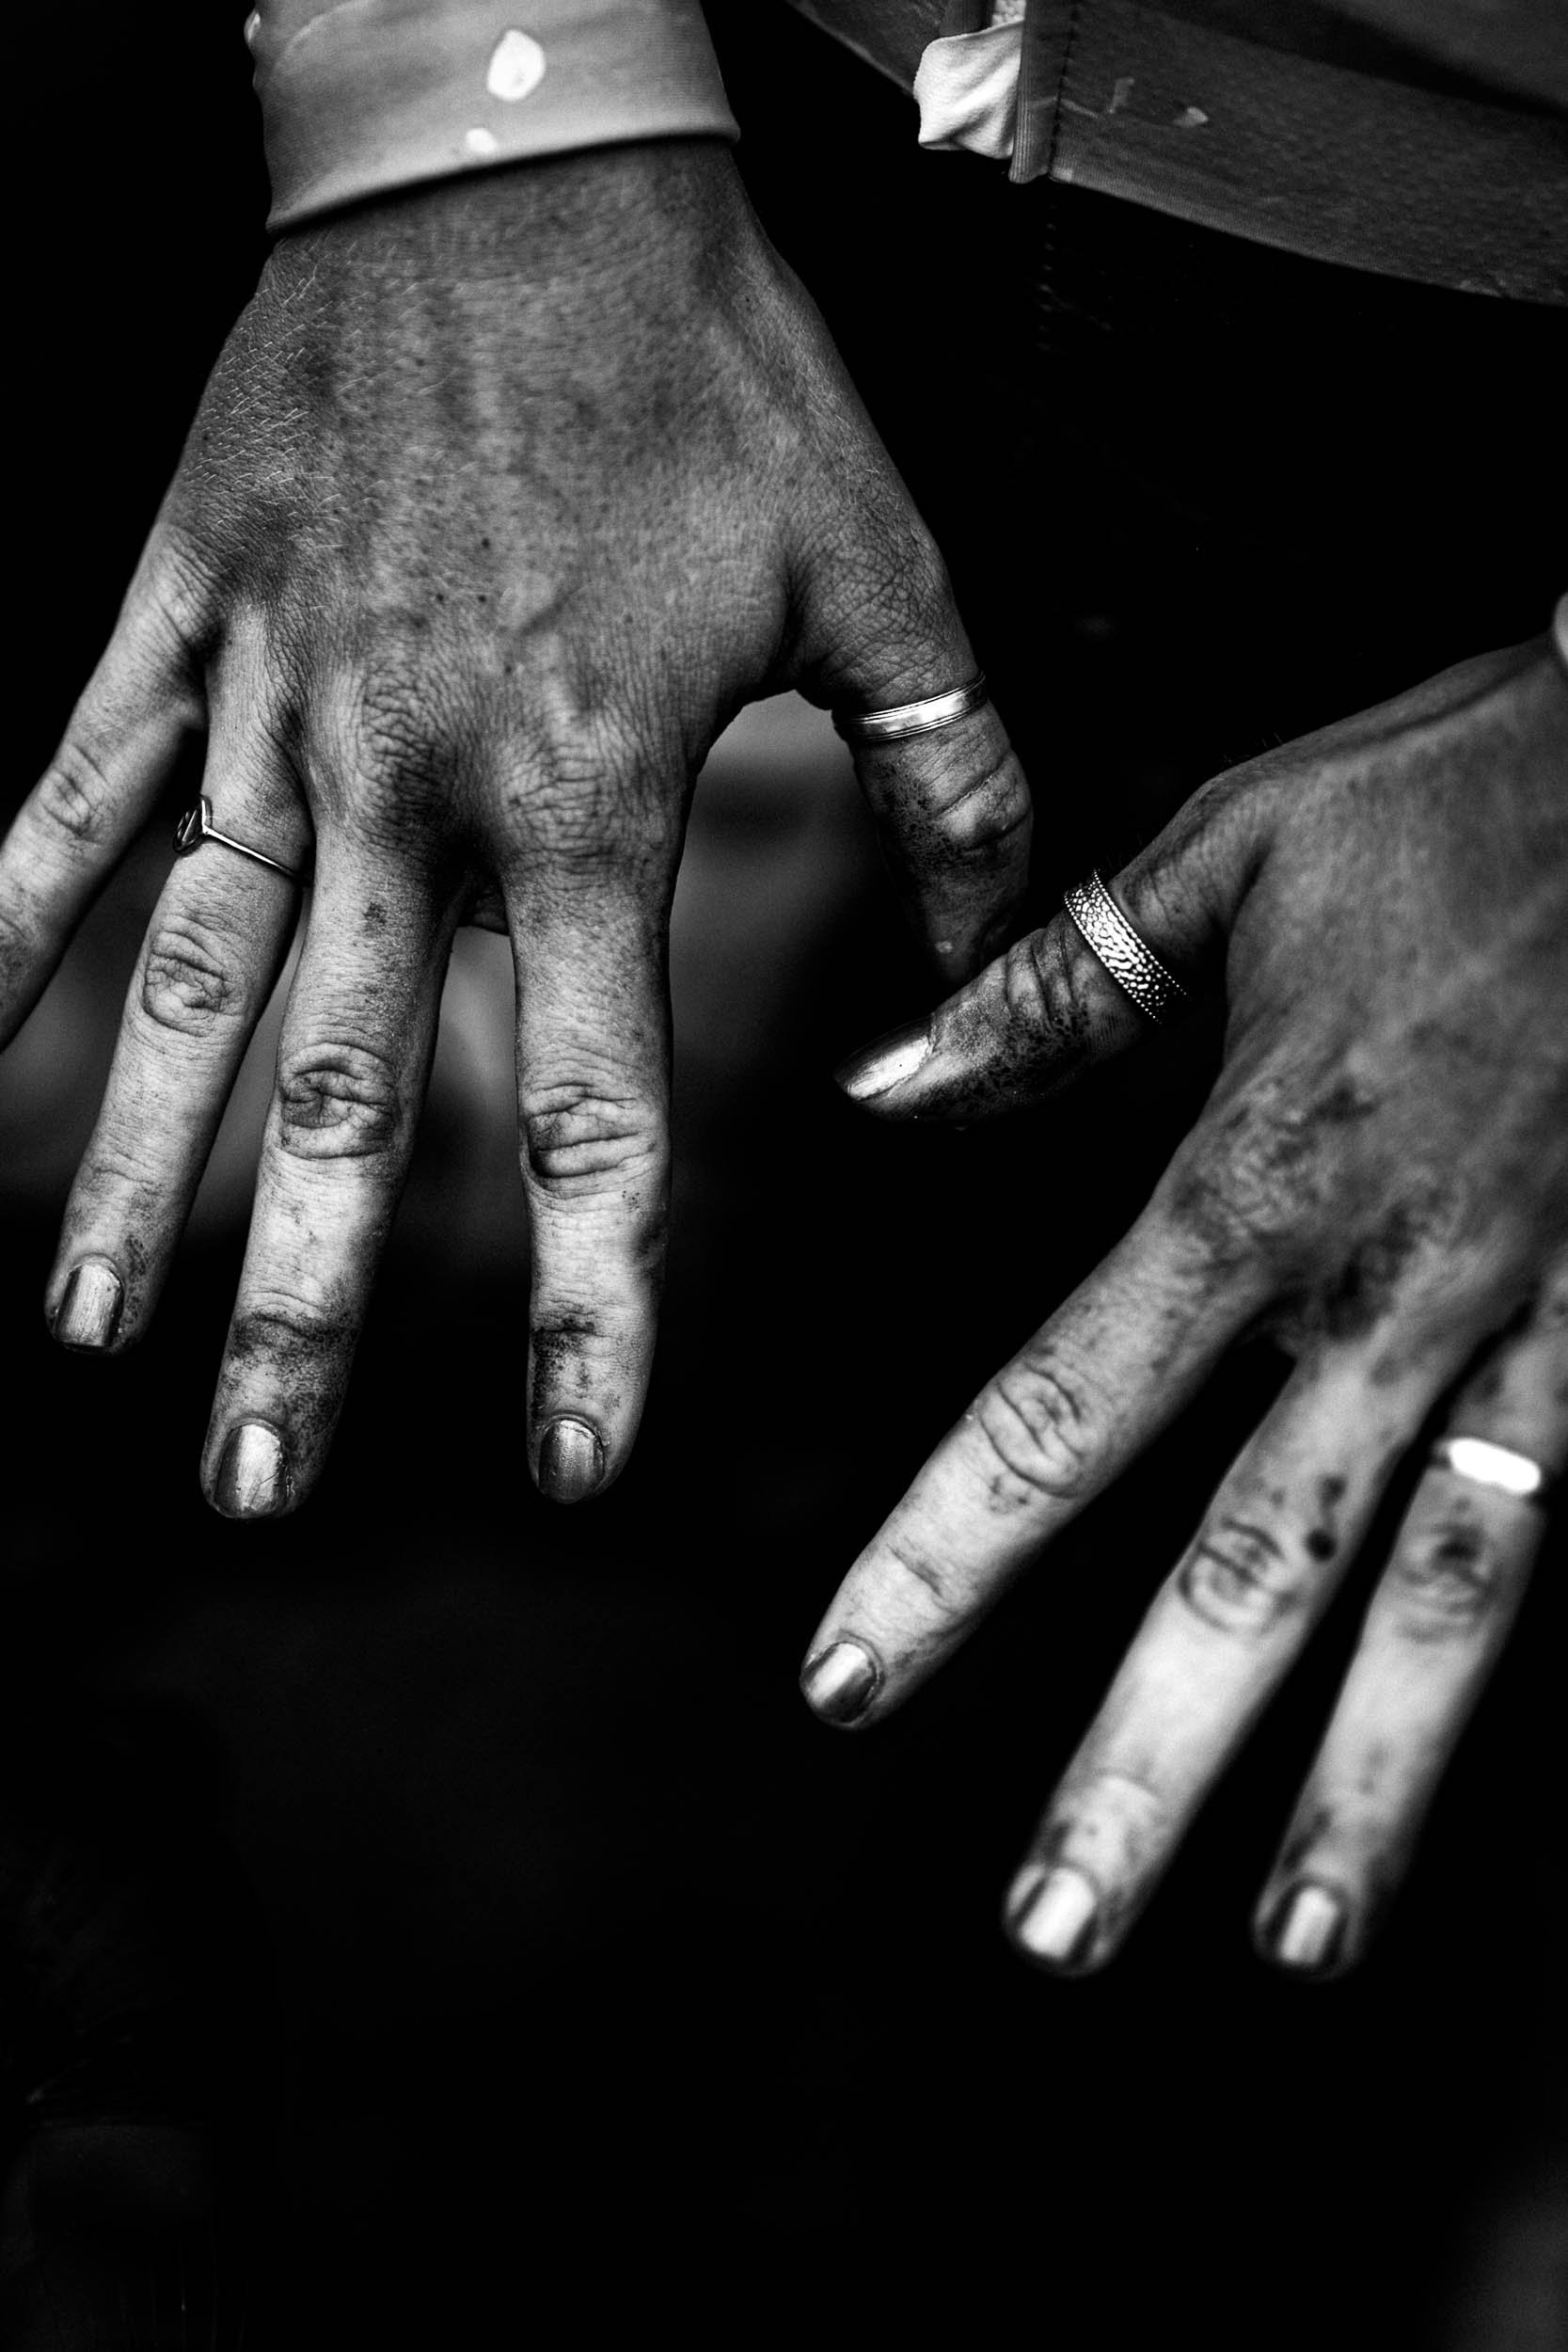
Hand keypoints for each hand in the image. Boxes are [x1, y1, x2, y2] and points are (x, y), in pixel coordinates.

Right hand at [0, 140, 1027, 1517]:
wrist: (511, 130)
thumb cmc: (705, 346)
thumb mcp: (882, 559)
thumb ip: (951, 780)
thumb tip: (989, 965)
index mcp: (589, 793)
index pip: (593, 1111)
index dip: (591, 1305)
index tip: (574, 1460)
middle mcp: (409, 784)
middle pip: (344, 1101)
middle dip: (301, 1312)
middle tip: (262, 1490)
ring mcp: (268, 703)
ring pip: (186, 985)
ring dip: (134, 1174)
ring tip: (92, 1335)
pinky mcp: (179, 614)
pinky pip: (68, 789)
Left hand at [804, 633, 1567, 1976]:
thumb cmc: (1464, 788)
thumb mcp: (1236, 848)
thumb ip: (1055, 990)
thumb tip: (876, 1085)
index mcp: (1260, 1177)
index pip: (1064, 1409)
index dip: (945, 1558)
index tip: (846, 1682)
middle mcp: (1393, 1293)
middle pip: (1249, 1571)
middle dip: (1145, 1762)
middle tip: (1049, 1931)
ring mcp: (1538, 1328)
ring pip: (1442, 1600)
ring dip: (1362, 1788)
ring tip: (1286, 1945)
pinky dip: (1508, 1644)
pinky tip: (1443, 1770)